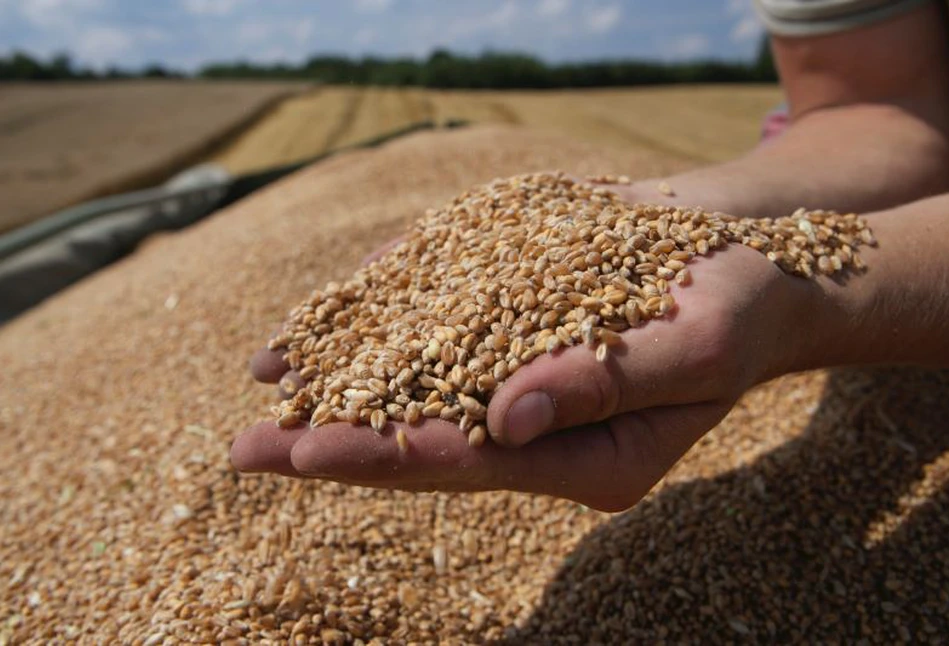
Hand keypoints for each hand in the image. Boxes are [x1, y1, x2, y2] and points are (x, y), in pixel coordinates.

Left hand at [233, 243, 812, 510]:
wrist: (739, 258)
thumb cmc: (737, 309)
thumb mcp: (693, 347)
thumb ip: (604, 387)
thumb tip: (505, 418)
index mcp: (585, 459)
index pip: (470, 466)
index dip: (387, 456)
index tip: (306, 452)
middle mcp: (538, 426)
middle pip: (422, 436)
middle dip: (334, 438)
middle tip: (244, 449)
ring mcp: (517, 373)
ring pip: (414, 382)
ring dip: (340, 379)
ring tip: (261, 380)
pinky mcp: (507, 322)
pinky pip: (433, 324)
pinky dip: (379, 319)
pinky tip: (324, 318)